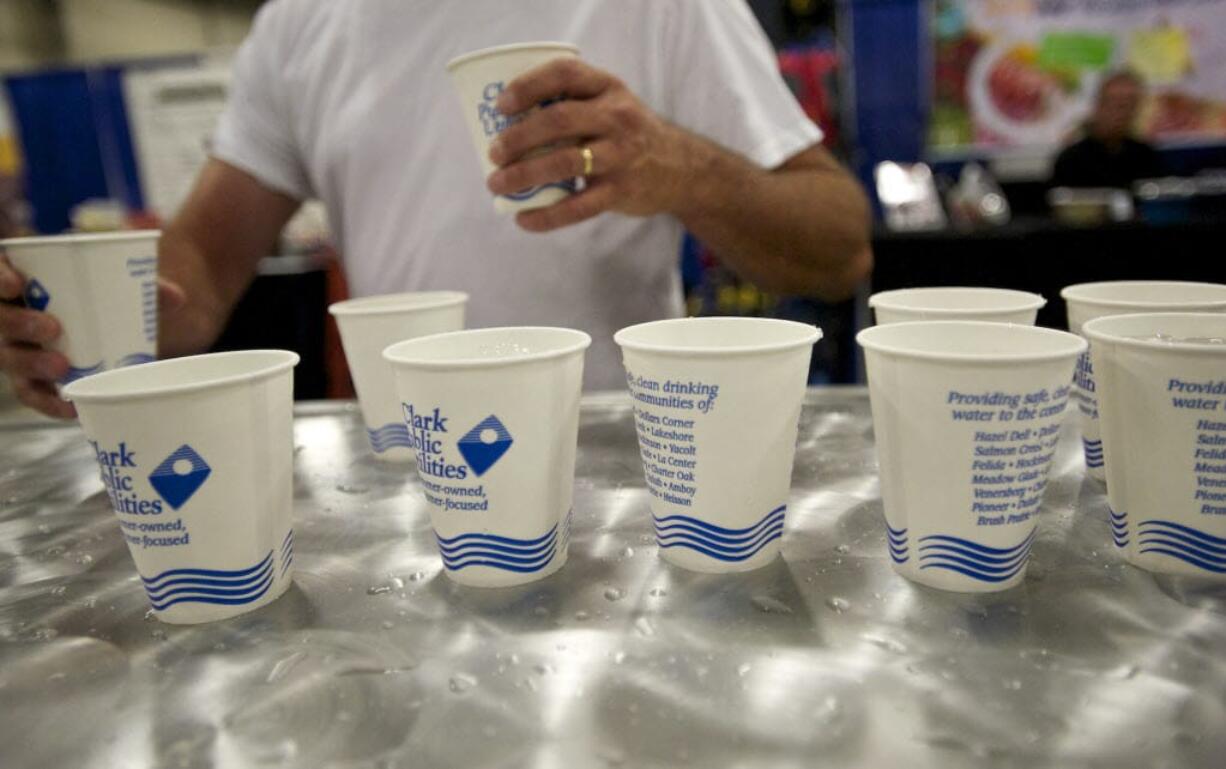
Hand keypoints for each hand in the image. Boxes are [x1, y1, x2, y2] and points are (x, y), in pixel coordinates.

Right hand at [0, 253, 185, 418]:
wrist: (100, 325)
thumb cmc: (102, 297)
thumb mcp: (122, 288)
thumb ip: (145, 287)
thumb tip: (178, 298)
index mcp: (22, 280)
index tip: (16, 285)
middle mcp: (10, 314)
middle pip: (0, 321)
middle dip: (18, 325)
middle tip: (52, 329)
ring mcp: (16, 348)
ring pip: (10, 359)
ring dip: (32, 365)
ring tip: (62, 368)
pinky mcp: (30, 377)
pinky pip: (32, 393)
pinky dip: (49, 403)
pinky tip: (70, 409)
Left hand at [486, 58, 695, 231]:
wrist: (682, 169)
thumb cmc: (629, 133)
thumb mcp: (611, 104)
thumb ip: (572, 105)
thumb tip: (507, 125)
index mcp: (608, 87)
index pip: (564, 74)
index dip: (528, 86)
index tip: (501, 105)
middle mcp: (617, 117)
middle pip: (558, 120)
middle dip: (518, 137)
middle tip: (494, 153)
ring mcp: (620, 155)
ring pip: (564, 162)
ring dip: (523, 174)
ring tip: (497, 184)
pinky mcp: (621, 191)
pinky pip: (578, 206)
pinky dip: (547, 215)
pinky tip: (524, 219)